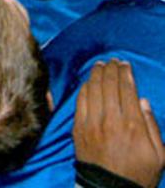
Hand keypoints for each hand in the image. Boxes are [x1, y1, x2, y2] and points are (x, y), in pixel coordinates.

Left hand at [74, 60, 164, 187]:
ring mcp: (92, 123)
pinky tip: (89, 81)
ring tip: (101, 66)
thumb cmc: (138, 173)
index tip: (125, 65)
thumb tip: (142, 101)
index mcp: (134, 126)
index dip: (125, 73)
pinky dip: (84, 88)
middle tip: (113, 62)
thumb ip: (153, 126)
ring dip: (96, 74)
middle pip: (109, 85)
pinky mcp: (78, 128)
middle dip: (111, 69)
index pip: (127, 90)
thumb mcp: (160, 154)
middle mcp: (111, 120)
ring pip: (93, 89)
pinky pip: (80, 101)